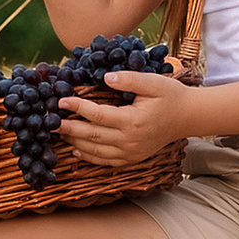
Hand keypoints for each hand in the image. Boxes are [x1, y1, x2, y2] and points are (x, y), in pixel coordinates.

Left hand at [55, 68, 195, 166]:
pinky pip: (106, 161)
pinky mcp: (132, 158)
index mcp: (133, 121)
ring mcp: (131, 152)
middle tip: (50, 122)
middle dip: (69, 128)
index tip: (61, 101)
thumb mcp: (153, 82)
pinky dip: (89, 157)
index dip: (77, 108)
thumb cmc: (171, 96)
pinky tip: (77, 149)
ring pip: (96, 151)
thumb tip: (105, 77)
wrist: (188, 117)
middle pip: (92, 136)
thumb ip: (128, 79)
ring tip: (59, 133)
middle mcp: (130, 140)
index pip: (97, 115)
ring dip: (75, 142)